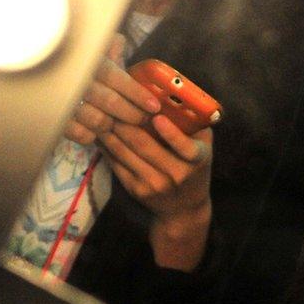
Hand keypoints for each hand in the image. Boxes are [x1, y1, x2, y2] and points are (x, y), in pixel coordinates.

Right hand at [62, 33, 160, 145]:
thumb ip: (106, 47)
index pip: (115, 77)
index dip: (136, 93)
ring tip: (120, 124)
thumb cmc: (71, 65)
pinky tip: (97, 130)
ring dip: (114, 125)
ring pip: (98, 121)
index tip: (154, 106)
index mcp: (87, 61)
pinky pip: (81, 135)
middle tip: (143, 119)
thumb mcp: (88, 51)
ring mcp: (64, 102)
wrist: (38, 75)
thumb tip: (119, 41)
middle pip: (110, 102)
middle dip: (132, 114)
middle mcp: (75, 81)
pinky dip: (93, 135)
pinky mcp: (56, 120)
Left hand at [101, 114, 213, 268]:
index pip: (185, 147)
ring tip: (100, 114)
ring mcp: (154, 184)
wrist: (184, 209)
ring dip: (110, 132)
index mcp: (197, 160)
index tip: (157, 117)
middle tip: (111, 103)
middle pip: (145, 146)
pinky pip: (117, 164)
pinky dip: (106, 147)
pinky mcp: (136, 190)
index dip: (170, 132)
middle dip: (125, 122)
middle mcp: (176, 174)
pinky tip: (99, 134)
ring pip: (126, 153)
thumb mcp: (204, 147)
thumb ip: (194, 125)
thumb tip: (174, 95)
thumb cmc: (194, 168)